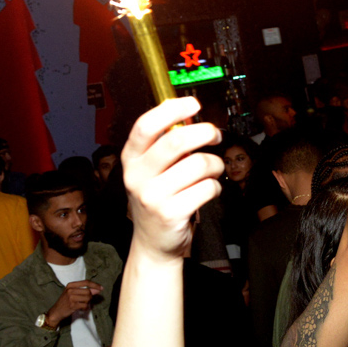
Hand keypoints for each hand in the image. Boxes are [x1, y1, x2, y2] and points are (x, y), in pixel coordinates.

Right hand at [47, 280, 103, 326]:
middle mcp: (70, 290)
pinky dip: (85, 308)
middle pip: (88, 291)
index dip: (95, 285)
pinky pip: (85, 306)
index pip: (86, 282)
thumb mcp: (72, 293)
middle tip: (86, 300)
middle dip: (90, 297)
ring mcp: (71, 298)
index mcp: (70, 285)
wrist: (56, 311)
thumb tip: (97, 290)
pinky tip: (82, 308)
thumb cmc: (66, 301)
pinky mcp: (72, 305)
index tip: (101, 288)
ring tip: (82, 304)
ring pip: (88, 298)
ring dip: (87, 303)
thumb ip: (84, 290)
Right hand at [122, 96, 223, 261]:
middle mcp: (137, 176)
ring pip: (199, 163)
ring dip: (215, 164)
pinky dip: (215, 186)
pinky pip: (207, 188)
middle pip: (177, 140)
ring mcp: (152, 196)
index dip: (172, 110)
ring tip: (213, 170)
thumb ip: (164, 142)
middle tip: (215, 134)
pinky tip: (208, 190)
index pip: (146, 126)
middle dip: (205, 132)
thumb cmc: (158, 197)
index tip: (193, 103)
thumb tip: (187, 111)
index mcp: (131, 159)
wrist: (153, 243)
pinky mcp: (171, 213)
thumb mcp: (151, 169)